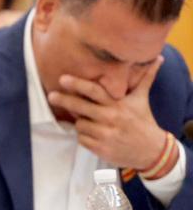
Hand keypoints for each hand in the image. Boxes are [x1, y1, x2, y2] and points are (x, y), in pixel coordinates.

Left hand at [46, 58, 166, 169]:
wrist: (152, 151)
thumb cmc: (143, 121)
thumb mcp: (142, 99)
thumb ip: (145, 78)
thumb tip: (158, 58)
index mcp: (118, 105)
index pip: (94, 91)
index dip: (77, 84)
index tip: (62, 79)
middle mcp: (111, 118)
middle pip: (80, 107)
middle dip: (64, 100)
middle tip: (51, 96)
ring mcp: (105, 134)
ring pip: (79, 124)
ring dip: (80, 121)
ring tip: (90, 120)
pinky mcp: (100, 148)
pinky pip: (81, 138)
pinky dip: (84, 136)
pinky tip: (94, 134)